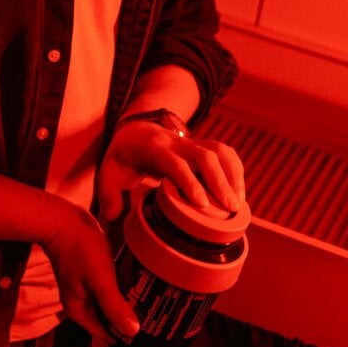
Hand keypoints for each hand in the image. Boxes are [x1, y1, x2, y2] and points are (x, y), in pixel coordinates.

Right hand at [40, 203, 139, 343]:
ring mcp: (82, 289)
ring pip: (108, 304)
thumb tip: (132, 331)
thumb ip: (114, 306)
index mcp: (79, 311)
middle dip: (127, 318)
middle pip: (108, 320)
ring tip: (149, 299)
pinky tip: (133, 283)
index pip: (106, 334)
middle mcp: (79, 304)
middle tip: (156, 313)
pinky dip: (119, 289)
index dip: (126, 334)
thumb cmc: (79, 248)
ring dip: (125, 303)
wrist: (62, 219)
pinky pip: (107, 289)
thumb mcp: (100, 279)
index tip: (150, 331)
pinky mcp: (87, 276)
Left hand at [97, 119, 245, 221]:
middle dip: (220, 181)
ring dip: (232, 175)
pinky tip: (240, 190)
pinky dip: (235, 169)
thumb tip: (111, 216)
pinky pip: (224, 152)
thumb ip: (107, 194)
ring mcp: (192, 143)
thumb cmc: (123, 156)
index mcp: (154, 150)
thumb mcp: (108, 172)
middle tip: (230, 208)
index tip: (202, 204)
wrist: (135, 130)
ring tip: (238, 204)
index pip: (175, 164)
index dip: (189, 182)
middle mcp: (176, 144)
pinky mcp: (202, 146)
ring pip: (218, 151)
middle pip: (204, 156)